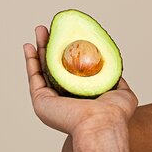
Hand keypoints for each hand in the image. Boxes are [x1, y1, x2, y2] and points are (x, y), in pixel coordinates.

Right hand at [23, 25, 137, 135]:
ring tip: (40, 30)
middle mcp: (65, 99)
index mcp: (81, 96)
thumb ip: (116, 81)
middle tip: (49, 28)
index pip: (72, 71)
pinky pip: (34, 77)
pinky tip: (29, 46)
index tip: (68, 36)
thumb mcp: (122, 92)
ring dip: (40, 49)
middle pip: (55, 66)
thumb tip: (114, 70)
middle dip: (51, 46)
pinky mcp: (41, 102)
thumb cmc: (115, 112)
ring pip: (43, 69)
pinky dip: (31, 62)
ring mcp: (52, 101)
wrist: (102, 122)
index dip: (69, 52)